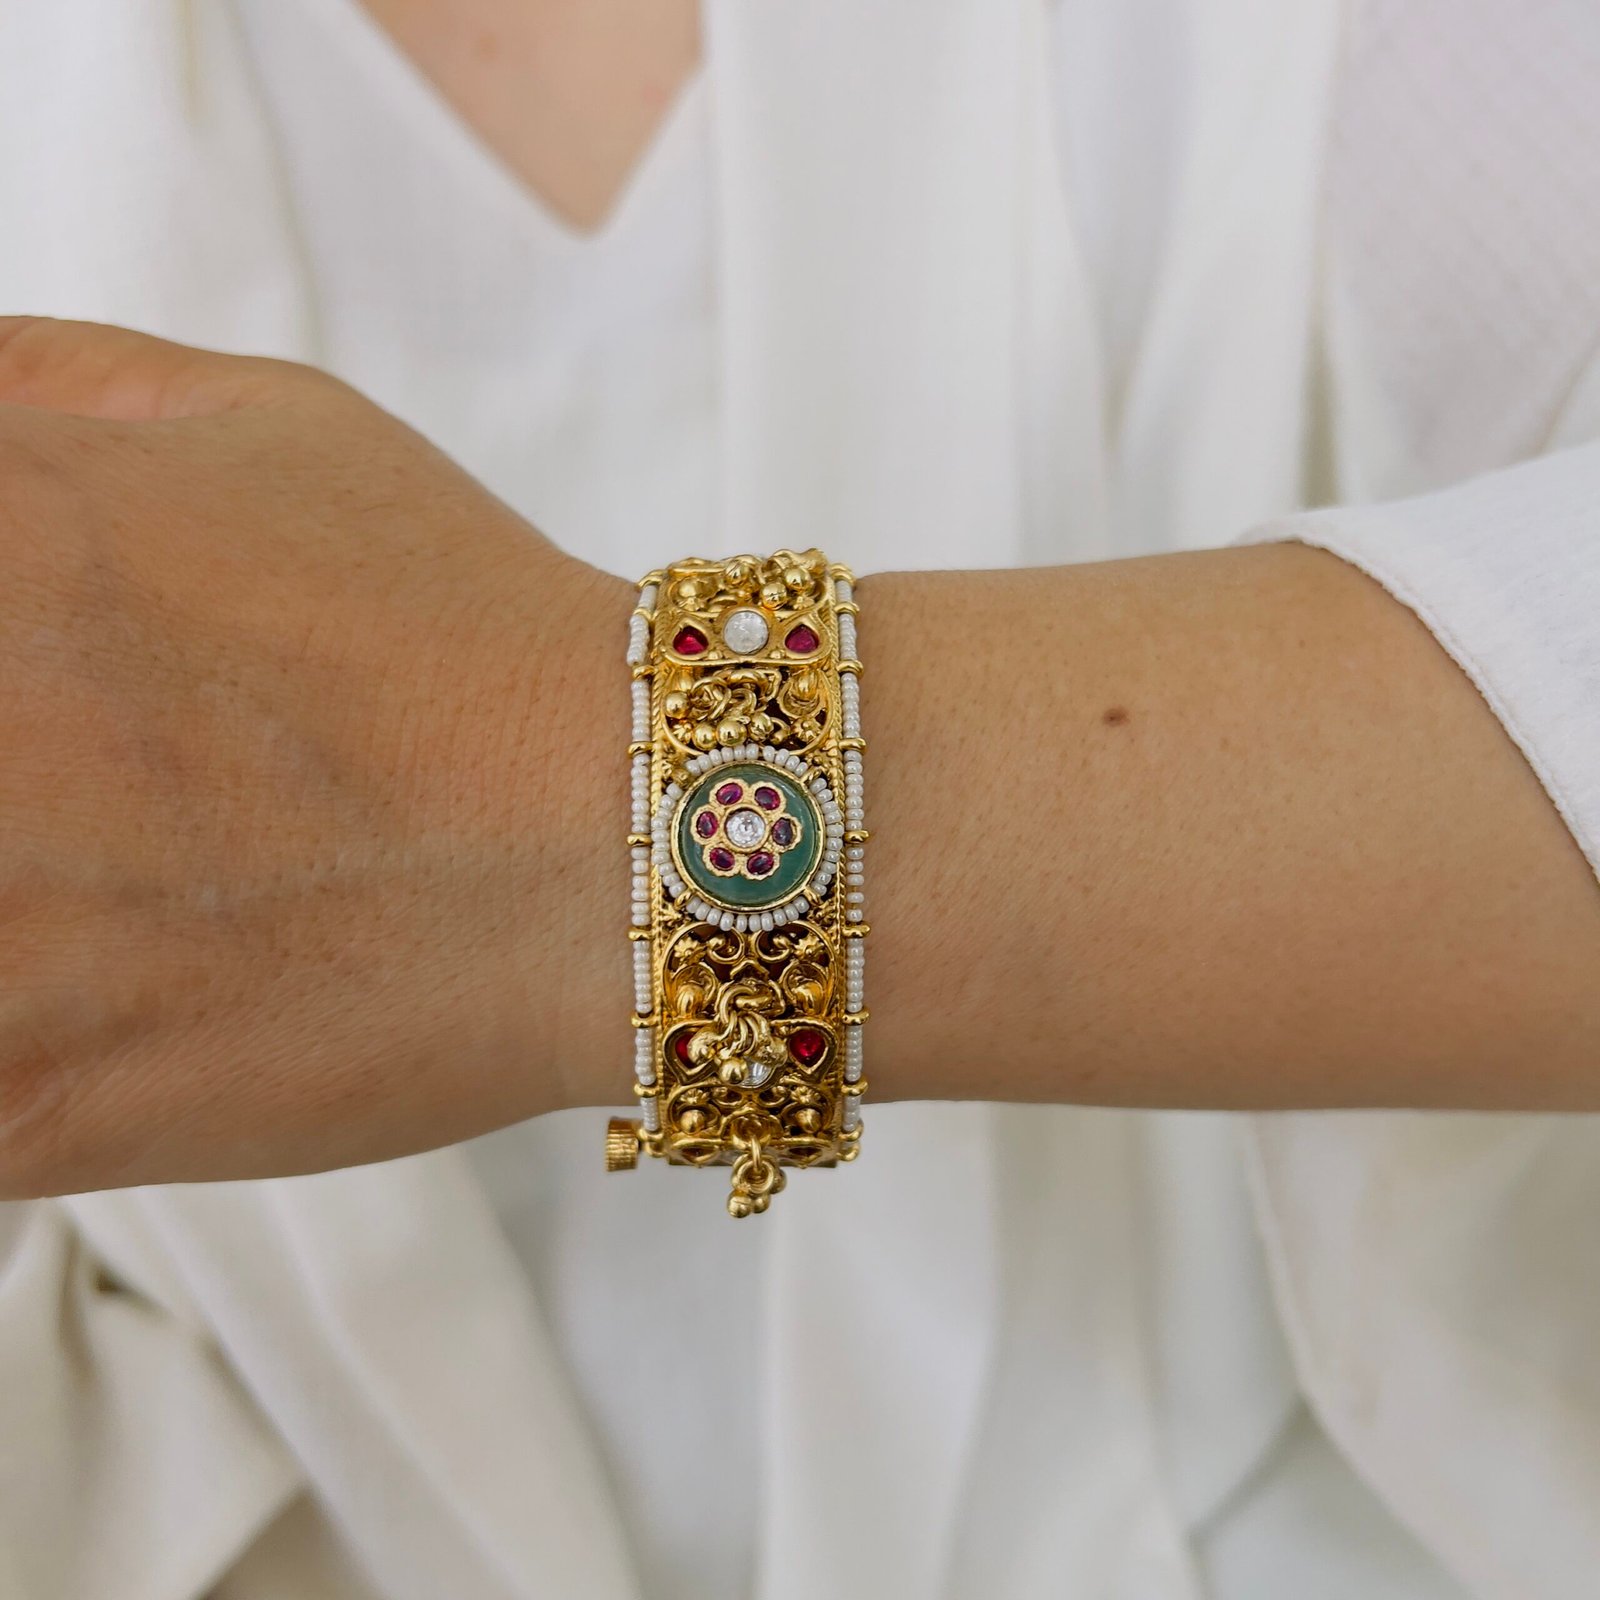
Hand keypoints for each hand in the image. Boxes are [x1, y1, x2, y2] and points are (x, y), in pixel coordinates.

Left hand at [0, 318, 628, 1195]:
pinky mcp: (20, 1099)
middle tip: (63, 798)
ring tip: (84, 882)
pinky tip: (74, 1000)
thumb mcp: (263, 423)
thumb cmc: (463, 631)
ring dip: (3, 905)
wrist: (618, 843)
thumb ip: (33, 382)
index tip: (18, 685)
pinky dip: (8, 1057)